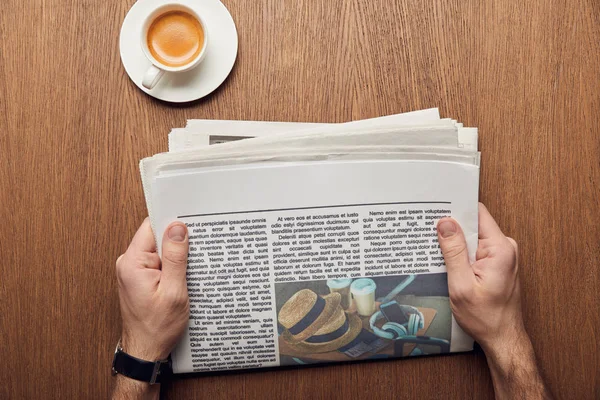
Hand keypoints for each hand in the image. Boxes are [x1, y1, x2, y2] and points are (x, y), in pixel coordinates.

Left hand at [116, 218, 189, 360]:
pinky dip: (171, 267)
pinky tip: (180, 279)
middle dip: (177, 243)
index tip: (190, 225)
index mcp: (132, 263)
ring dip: (175, 258)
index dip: (172, 223)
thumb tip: (178, 228)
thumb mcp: (174, 291)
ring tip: (186, 273)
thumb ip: (176, 258)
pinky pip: (158, 262)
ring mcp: (133, 271)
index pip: (151, 226)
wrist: (145, 351)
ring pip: (159, 250)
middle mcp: (128, 263)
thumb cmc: (157, 328)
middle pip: (156, 237)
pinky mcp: (139, 278)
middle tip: (194, 255)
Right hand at [436, 203, 523, 352]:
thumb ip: (453, 252)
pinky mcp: (497, 264)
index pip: (477, 214)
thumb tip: (445, 223)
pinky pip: (475, 250)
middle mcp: (505, 248)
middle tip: (432, 240)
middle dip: (452, 231)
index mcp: (500, 249)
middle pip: (473, 225)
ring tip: (441, 258)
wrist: (502, 338)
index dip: (456, 211)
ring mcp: (502, 256)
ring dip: (455, 246)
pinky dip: (461, 256)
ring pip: (472, 239)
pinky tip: (451, 268)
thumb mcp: (461, 285)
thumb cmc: (486, 318)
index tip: (437, 212)